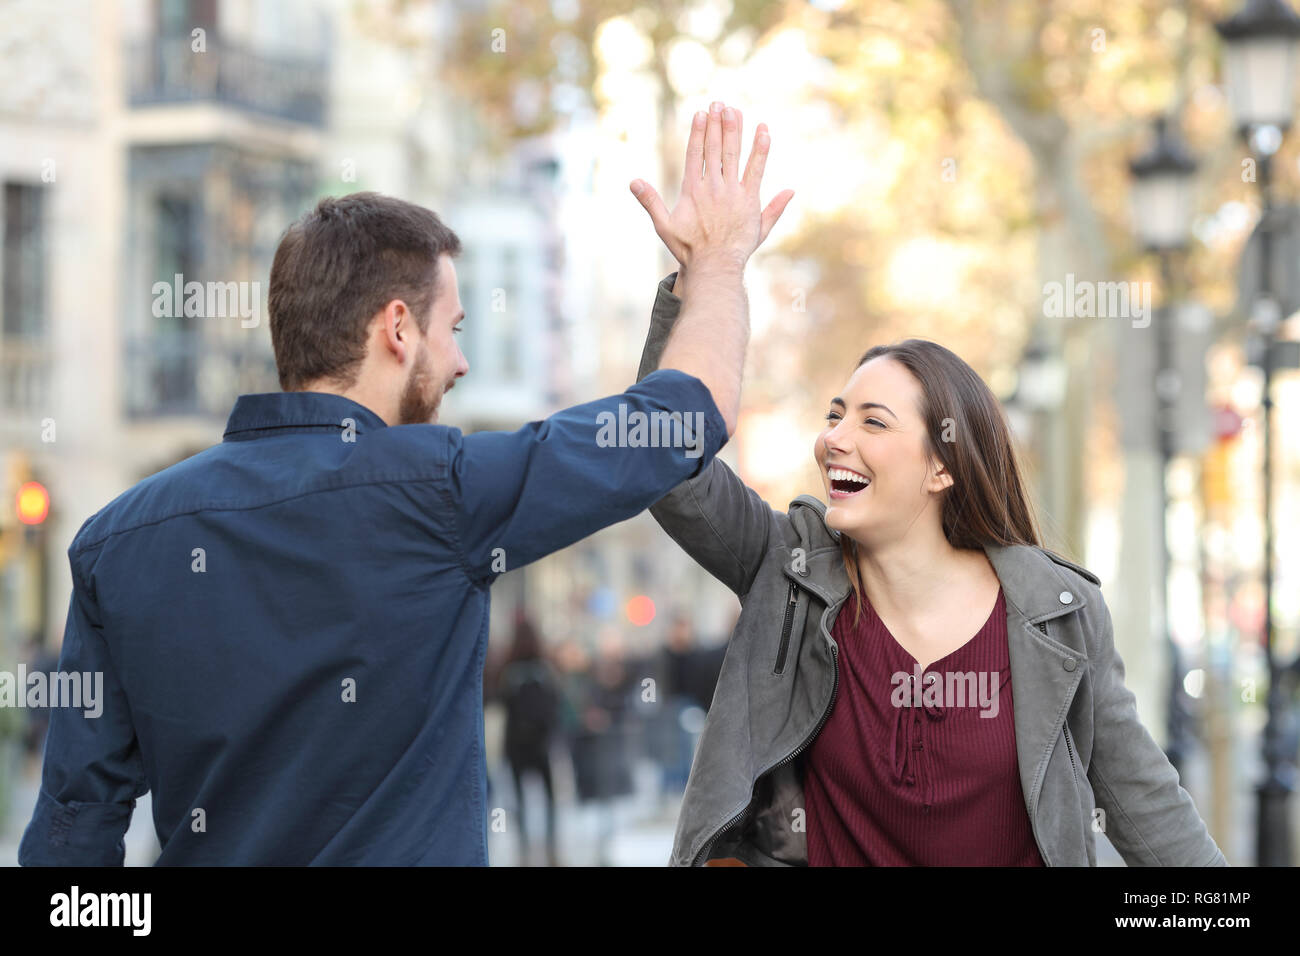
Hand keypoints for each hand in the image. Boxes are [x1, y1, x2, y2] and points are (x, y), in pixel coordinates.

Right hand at [630, 101, 793, 271]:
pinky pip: (757, 170)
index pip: (696, 153)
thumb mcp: (663, 225)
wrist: (713, 266)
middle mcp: (712, 187)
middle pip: (715, 148)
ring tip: (734, 110)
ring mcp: (732, 192)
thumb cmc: (688, 249)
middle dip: (717, 124)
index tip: (702, 113)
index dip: (699, 131)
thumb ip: (650, 201)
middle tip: (719, 103)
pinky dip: (761, 151)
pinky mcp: (749, 200)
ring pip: (733, 154)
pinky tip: (764, 132)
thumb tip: (632, 181)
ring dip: (735, 130)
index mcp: (692, 190)